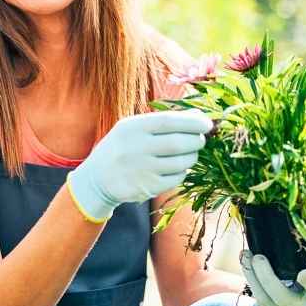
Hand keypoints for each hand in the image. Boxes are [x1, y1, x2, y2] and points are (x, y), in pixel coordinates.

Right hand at [66, 109, 211, 221]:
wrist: (98, 178)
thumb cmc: (123, 147)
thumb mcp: (134, 127)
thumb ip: (163, 121)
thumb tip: (199, 117)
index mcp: (133, 128)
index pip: (170, 121)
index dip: (193, 122)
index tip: (208, 124)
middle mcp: (136, 148)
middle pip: (178, 143)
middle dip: (196, 141)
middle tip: (201, 140)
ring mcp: (142, 169)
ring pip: (181, 162)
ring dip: (192, 157)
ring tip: (189, 153)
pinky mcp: (148, 187)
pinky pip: (177, 178)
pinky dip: (182, 172)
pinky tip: (176, 167)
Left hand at [239, 251, 305, 305]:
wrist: (296, 296)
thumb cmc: (305, 272)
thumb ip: (303, 258)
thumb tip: (286, 231)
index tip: (304, 273)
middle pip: (282, 297)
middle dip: (266, 277)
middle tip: (258, 258)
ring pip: (264, 299)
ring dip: (252, 276)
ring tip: (245, 255)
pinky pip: (256, 299)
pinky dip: (249, 279)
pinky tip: (245, 262)